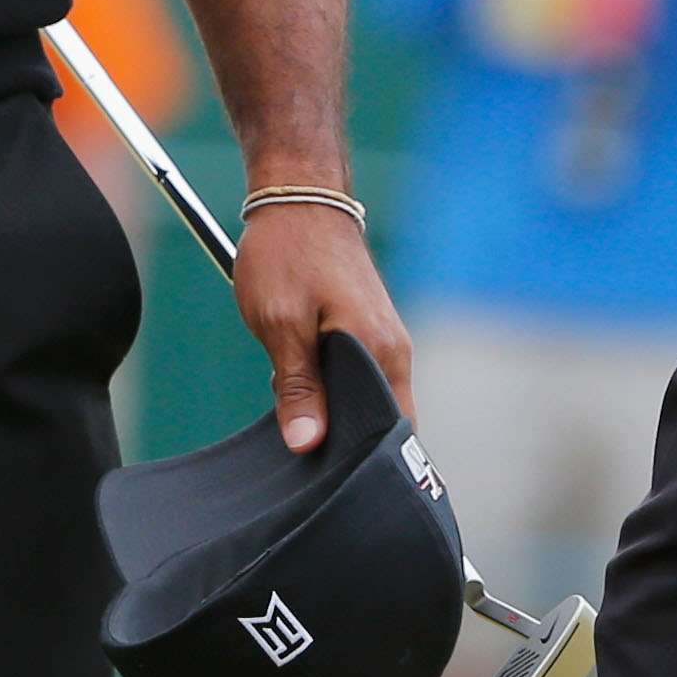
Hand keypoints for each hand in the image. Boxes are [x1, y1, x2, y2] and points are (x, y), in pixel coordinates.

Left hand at [233, 200, 413, 454]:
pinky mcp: (367, 328)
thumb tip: (307, 446)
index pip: (394, 431)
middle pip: (381, 420)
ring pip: (365, 399)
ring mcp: (383, 336)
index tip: (333, 481)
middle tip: (306, 453)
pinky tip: (301, 391)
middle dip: (346, 442)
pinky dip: (332, 390)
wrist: (299, 195)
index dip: (366, 462)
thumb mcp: (281, 324)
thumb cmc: (288, 253)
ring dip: (335, 413)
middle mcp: (393, 348)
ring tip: (299, 423)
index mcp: (381, 351)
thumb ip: (299, 387)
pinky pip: (357, 377)